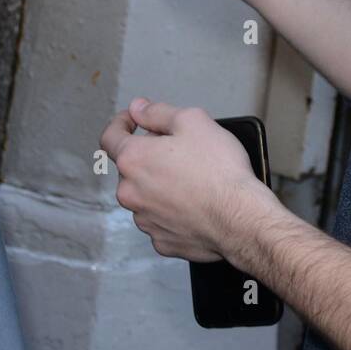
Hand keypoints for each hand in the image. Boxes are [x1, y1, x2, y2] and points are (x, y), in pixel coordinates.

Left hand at [99, 99, 275, 260]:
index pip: (110, 137)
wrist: (240, 218)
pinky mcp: (161, 241)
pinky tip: (195, 204)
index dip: (121, 124)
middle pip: (132, 168)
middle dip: (150, 157)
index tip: (132, 121)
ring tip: (193, 181)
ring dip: (160, 186)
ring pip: (146, 195)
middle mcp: (131, 192)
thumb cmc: (220, 171)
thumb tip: (138, 109)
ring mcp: (145, 220)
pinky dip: (173, 211)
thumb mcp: (193, 121)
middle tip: (180, 151)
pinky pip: (161, 219)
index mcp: (133, 160)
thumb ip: (158, 112)